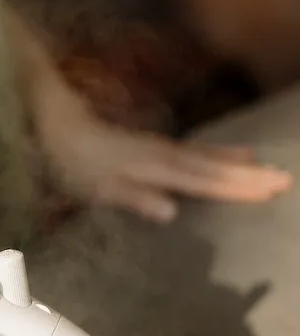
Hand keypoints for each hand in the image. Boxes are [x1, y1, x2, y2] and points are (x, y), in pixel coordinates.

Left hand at [35, 83, 292, 223]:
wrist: (59, 124)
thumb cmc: (74, 162)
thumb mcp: (98, 187)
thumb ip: (134, 197)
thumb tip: (171, 211)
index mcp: (155, 168)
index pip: (204, 181)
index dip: (237, 187)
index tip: (269, 191)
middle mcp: (164, 155)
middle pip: (213, 167)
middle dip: (249, 176)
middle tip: (284, 181)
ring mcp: (161, 149)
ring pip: (208, 157)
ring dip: (238, 163)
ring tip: (267, 166)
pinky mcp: (155, 148)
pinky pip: (197, 152)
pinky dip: (218, 154)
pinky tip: (229, 155)